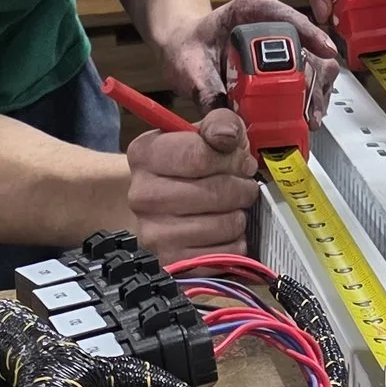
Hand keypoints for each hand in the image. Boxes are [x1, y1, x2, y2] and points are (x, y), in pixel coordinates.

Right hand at [125, 102, 261, 254]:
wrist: (153, 206)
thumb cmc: (184, 165)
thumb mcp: (199, 133)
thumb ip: (220, 124)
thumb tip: (228, 137)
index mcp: (145, 154)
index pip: (200, 155)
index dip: (233, 157)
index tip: (241, 160)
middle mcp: (142, 195)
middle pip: (216, 192)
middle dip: (242, 187)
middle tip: (243, 185)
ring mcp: (153, 233)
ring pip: (224, 225)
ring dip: (240, 215)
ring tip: (232, 207)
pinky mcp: (170, 263)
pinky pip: (225, 254)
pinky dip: (236, 242)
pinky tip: (225, 231)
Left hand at [162, 0, 341, 117]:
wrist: (185, 50)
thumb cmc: (188, 47)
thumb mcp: (190, 66)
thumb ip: (206, 91)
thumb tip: (226, 125)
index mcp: (252, 9)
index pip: (287, 15)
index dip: (310, 33)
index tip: (324, 52)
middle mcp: (276, 24)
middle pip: (309, 46)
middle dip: (314, 79)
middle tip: (309, 108)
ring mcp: (286, 44)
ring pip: (316, 64)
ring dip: (316, 93)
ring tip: (309, 119)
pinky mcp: (289, 64)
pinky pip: (309, 80)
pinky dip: (309, 100)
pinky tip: (302, 119)